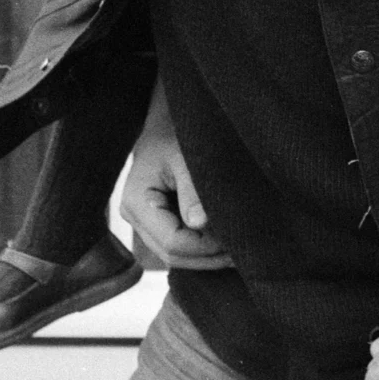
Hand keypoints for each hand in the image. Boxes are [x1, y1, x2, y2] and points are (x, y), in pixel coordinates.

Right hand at [119, 85, 232, 268]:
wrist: (165, 122)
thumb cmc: (176, 133)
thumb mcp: (185, 155)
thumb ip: (193, 190)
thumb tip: (201, 224)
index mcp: (137, 202)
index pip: (172, 242)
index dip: (205, 247)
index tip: (235, 238)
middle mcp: (134, 216)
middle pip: (173, 255)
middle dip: (209, 257)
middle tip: (244, 250)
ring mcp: (143, 222)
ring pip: (176, 256)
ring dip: (207, 256)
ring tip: (239, 248)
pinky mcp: (156, 221)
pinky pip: (179, 244)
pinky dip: (202, 247)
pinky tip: (226, 241)